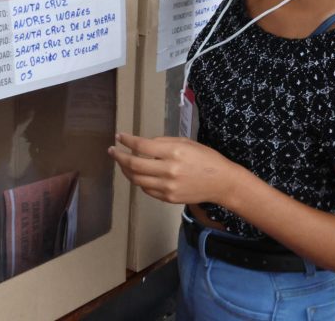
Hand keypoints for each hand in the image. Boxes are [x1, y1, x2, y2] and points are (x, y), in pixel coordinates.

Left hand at [107, 133, 242, 204]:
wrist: (222, 182)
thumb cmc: (205, 158)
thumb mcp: (186, 142)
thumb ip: (163, 143)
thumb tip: (143, 144)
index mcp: (174, 152)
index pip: (141, 146)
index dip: (127, 140)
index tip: (119, 137)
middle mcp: (168, 170)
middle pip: (134, 164)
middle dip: (119, 157)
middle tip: (112, 151)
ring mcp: (167, 186)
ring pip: (136, 179)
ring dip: (125, 170)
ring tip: (121, 163)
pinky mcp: (168, 198)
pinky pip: (146, 189)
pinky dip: (138, 181)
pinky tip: (137, 174)